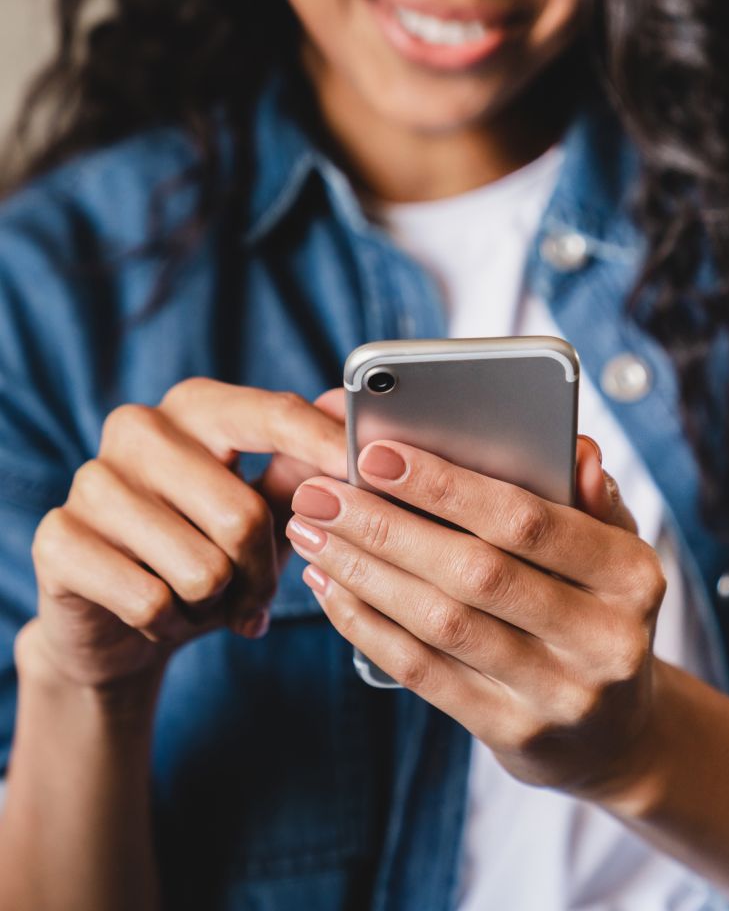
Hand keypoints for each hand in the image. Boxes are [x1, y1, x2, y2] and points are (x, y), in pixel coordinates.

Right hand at [26, 380, 346, 689]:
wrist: (118, 621)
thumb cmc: (204, 551)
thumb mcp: (262, 510)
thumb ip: (302, 466)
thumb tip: (348, 414)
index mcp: (196, 407)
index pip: (272, 414)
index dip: (324, 446)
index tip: (366, 471)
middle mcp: (139, 428)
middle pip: (243, 514)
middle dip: (261, 574)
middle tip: (254, 595)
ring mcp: (92, 480)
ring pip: (201, 568)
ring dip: (215, 604)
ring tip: (200, 599)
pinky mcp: (59, 538)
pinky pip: (150, 601)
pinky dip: (169, 625)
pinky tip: (158, 615)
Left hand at [285, 437, 665, 800]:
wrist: (616, 733)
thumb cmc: (598, 610)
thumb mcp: (614, 551)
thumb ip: (589, 497)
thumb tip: (574, 448)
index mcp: (632, 575)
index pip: (529, 521)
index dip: (447, 487)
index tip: (375, 455)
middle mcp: (604, 639)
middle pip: (474, 573)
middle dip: (385, 527)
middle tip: (319, 495)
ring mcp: (558, 694)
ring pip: (441, 623)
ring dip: (363, 572)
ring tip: (311, 534)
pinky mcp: (512, 732)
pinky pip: (424, 672)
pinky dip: (367, 625)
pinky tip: (330, 587)